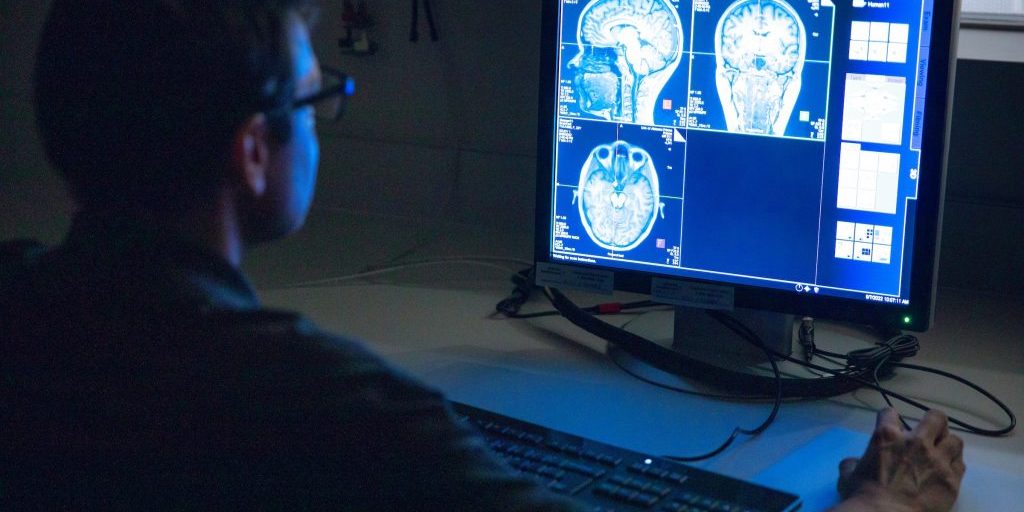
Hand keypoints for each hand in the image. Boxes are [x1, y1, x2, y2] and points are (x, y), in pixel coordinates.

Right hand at [833, 408, 964, 511]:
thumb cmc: (863, 496)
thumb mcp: (848, 476)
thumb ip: (852, 463)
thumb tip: (854, 462)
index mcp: (886, 437)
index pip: (889, 413)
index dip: (889, 419)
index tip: (890, 427)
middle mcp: (916, 442)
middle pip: (936, 418)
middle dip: (933, 422)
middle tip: (928, 433)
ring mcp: (937, 461)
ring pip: (955, 440)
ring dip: (947, 445)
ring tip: (941, 454)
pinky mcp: (952, 480)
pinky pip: (961, 464)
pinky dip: (954, 465)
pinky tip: (946, 471)